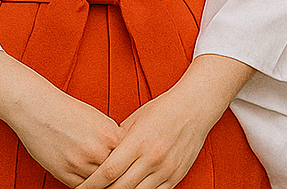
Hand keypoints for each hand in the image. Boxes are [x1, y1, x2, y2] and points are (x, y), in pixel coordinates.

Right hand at [0, 52, 121, 186]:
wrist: (38, 108)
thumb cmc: (69, 112)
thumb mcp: (98, 120)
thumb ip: (113, 138)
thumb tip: (126, 156)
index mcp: (111, 135)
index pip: (129, 159)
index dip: (130, 166)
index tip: (132, 170)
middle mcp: (98, 150)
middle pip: (117, 174)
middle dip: (119, 178)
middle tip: (122, 180)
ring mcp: (81, 163)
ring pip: (100, 184)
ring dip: (103, 184)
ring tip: (106, 183)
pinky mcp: (64, 173)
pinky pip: (82, 188)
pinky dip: (88, 187)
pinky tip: (90, 184)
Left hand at [76, 54, 254, 188]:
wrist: (195, 107)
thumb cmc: (162, 110)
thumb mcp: (135, 120)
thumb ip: (117, 141)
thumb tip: (97, 158)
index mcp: (138, 142)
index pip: (108, 171)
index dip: (91, 185)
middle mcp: (152, 158)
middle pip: (120, 187)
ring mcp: (166, 169)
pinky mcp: (176, 176)